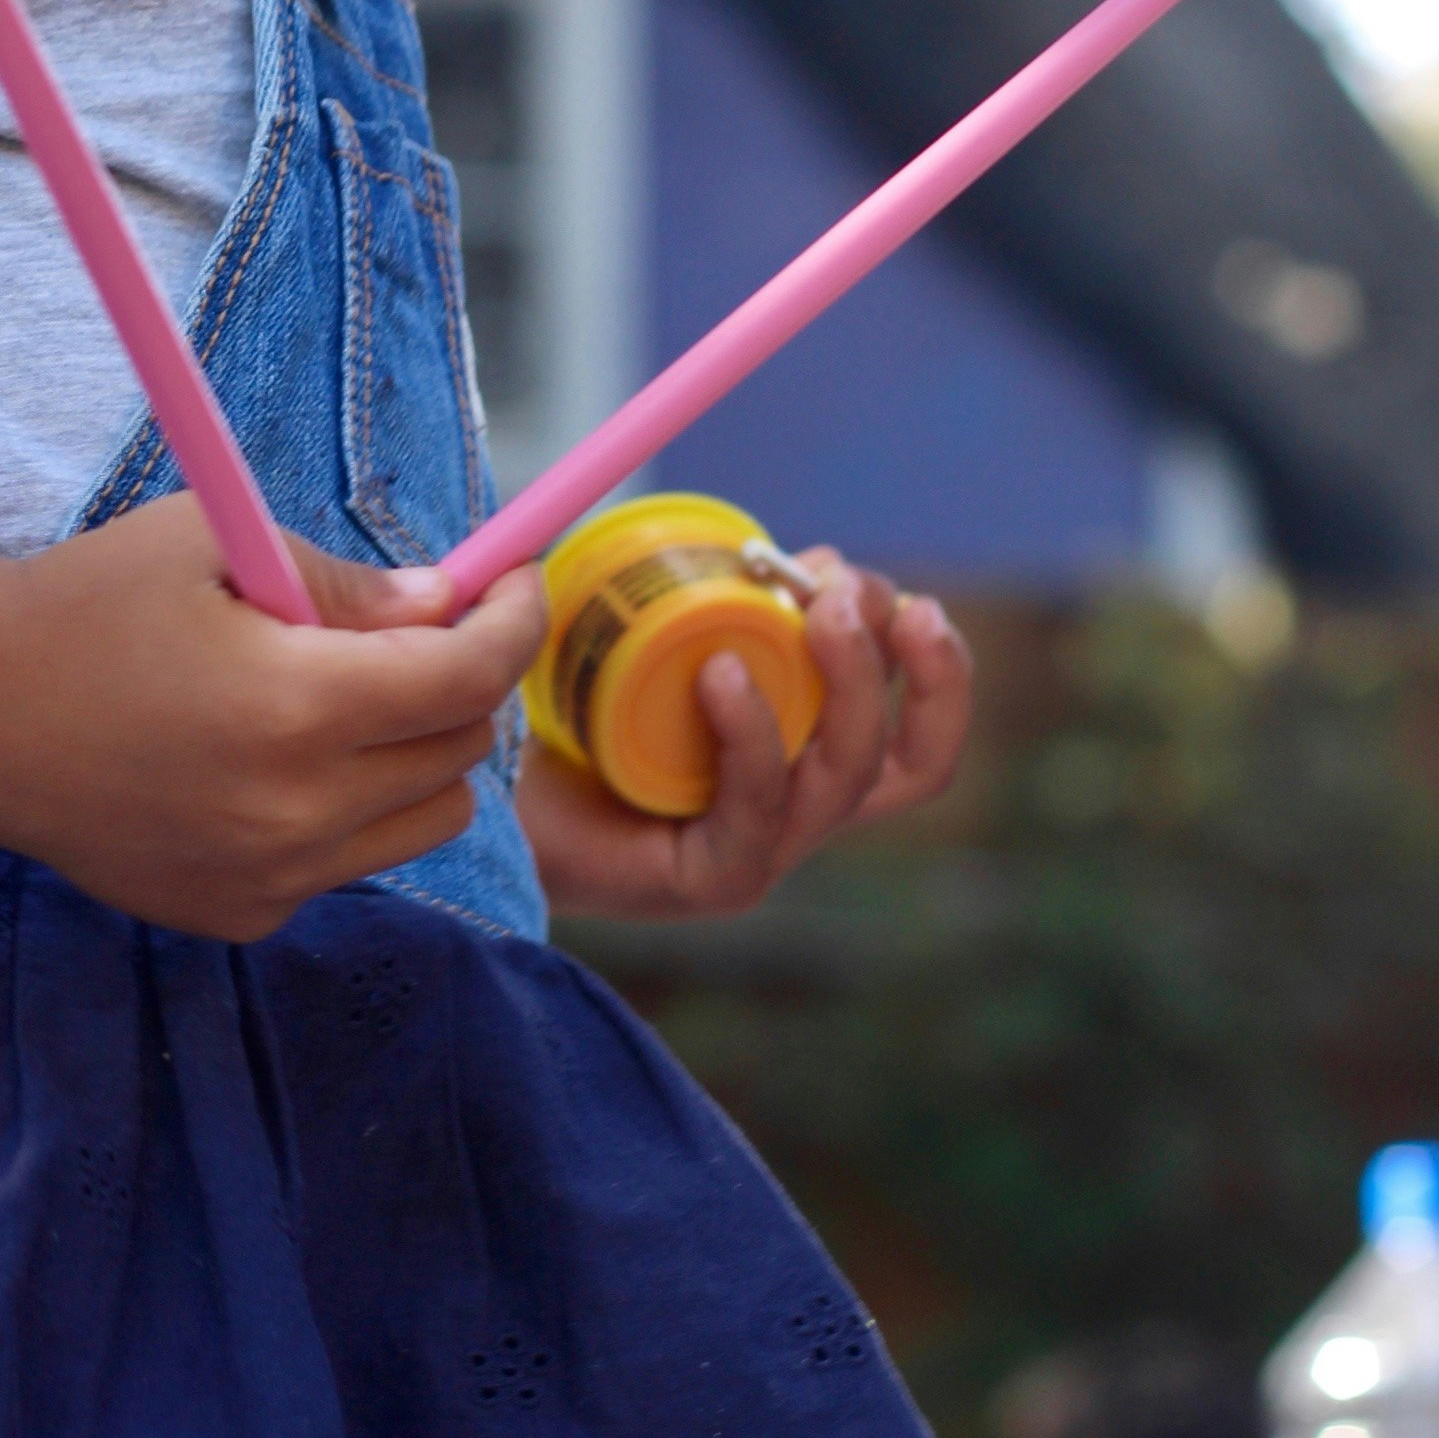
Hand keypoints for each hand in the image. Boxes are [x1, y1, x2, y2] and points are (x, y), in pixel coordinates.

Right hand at [0, 498, 546, 944]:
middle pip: (461, 751)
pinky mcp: (240, 916)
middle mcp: (298, 814)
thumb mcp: (215, 544)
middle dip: (461, 675)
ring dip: (417, 752)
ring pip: (426, 820)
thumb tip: (448, 607)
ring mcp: (270, 880)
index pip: (469, 676)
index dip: (514, 617)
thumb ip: (345, 584)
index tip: (516, 577)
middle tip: (417, 623)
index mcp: (298, 709)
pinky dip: (347, 810)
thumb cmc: (87, 605)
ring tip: (340, 695)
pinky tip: (268, 760)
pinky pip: (349, 863)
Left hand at [514, 552, 968, 922]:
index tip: (914, 602)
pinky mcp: (707, 877)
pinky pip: (753, 810)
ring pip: (841, 782)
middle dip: (915, 675)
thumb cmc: (588, 715)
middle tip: (860, 597)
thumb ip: (738, 605)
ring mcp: (761, 851)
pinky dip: (751, 736)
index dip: (943, 678)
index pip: (920, 743)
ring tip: (813, 610)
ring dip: (846, 686)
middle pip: (908, 765)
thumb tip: (800, 560)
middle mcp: (802, 814)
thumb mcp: (679, 643)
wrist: (495, 793)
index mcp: (812, 764)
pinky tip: (722, 675)